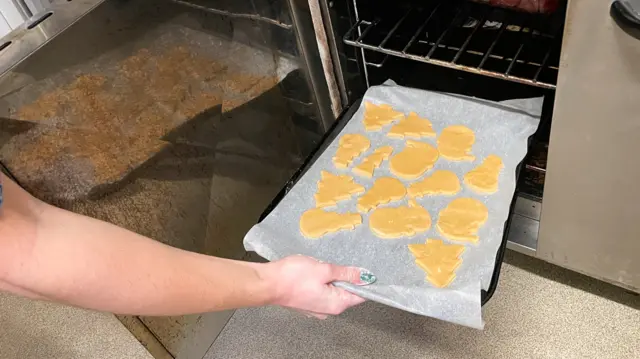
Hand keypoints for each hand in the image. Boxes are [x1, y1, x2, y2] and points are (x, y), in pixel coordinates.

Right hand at [261, 255, 375, 318]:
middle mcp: (328, 310)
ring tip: (324, 264)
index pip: (360, 295)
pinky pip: (321, 291)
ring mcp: (316, 308)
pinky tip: (314, 270)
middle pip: (346, 292)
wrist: (268, 283)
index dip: (366, 282)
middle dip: (345, 277)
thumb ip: (345, 273)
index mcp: (336, 304)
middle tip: (339, 261)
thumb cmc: (294, 276)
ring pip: (332, 290)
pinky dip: (321, 281)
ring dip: (331, 277)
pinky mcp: (306, 303)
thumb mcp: (324, 269)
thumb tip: (364, 276)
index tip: (369, 269)